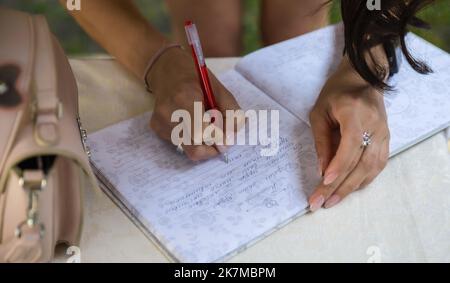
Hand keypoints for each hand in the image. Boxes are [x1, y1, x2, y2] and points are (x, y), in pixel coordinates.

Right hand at [147, 47, 241, 160]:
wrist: (167, 70)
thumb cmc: (197, 79)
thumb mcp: (220, 91)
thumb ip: (231, 114)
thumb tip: (229, 140)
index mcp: (184, 98)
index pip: (201, 134)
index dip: (216, 139)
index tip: (225, 135)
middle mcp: (168, 113)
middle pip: (195, 150)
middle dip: (211, 147)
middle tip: (219, 136)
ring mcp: (160, 122)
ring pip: (189, 149)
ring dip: (202, 142)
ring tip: (203, 123)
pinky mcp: (156, 128)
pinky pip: (180, 144)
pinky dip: (191, 138)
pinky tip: (190, 122)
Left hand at [308, 57, 389, 210]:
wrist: (363, 77)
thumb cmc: (336, 93)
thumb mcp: (320, 112)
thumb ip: (322, 141)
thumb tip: (322, 170)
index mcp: (356, 113)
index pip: (351, 145)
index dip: (338, 166)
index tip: (324, 183)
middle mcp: (375, 125)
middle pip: (360, 162)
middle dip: (340, 186)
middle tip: (321, 203)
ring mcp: (384, 133)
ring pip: (371, 167)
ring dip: (351, 187)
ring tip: (332, 201)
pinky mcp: (386, 139)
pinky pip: (377, 165)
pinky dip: (363, 179)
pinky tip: (349, 189)